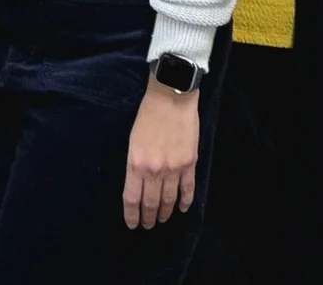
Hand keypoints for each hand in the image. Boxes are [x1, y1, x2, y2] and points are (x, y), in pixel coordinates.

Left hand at [122, 77, 199, 229]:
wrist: (171, 97)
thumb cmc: (147, 115)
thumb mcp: (132, 140)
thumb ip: (135, 164)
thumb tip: (137, 185)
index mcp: (136, 163)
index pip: (132, 198)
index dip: (132, 215)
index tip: (133, 224)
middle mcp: (154, 170)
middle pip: (151, 203)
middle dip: (149, 218)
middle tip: (148, 226)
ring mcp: (174, 168)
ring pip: (169, 200)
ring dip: (165, 213)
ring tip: (162, 219)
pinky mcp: (190, 163)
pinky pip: (188, 189)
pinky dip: (185, 202)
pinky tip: (181, 209)